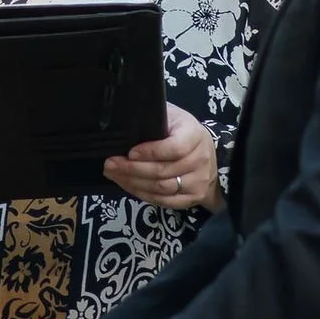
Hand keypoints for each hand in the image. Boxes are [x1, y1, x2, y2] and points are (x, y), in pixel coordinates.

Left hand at [103, 105, 222, 212]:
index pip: (174, 148)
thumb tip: (126, 118)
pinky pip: (164, 202)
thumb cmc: (183, 131)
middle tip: (110, 164)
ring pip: (162, 188)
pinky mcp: (194, 198)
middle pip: (163, 171)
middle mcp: (200, 160)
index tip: (130, 152)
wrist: (209, 155)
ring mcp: (198, 182)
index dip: (151, 152)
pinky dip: (143, 195)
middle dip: (132, 169)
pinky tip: (128, 185)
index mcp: (194, 136)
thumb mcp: (173, 117)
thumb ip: (154, 118)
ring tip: (114, 174)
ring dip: (133, 183)